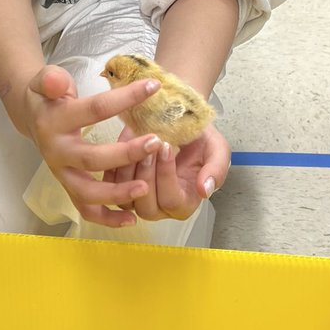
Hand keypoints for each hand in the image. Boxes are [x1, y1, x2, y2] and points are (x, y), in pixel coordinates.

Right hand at [14, 65, 165, 227]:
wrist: (32, 117)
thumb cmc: (47, 95)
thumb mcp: (46, 80)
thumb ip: (51, 80)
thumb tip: (57, 82)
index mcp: (55, 122)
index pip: (94, 110)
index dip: (124, 98)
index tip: (153, 88)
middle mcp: (57, 153)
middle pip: (92, 159)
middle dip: (125, 154)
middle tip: (155, 143)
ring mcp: (62, 174)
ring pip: (88, 193)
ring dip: (117, 193)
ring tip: (145, 187)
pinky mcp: (68, 188)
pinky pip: (87, 210)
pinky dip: (108, 218)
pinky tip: (131, 218)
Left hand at [104, 124, 230, 221]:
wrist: (179, 121)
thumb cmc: (199, 139)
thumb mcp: (218, 150)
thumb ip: (216, 170)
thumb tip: (205, 191)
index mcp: (184, 203)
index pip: (172, 201)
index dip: (167, 175)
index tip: (167, 147)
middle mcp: (159, 207)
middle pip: (146, 207)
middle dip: (147, 174)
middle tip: (151, 144)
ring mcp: (137, 197)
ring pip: (125, 198)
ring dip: (129, 170)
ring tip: (137, 142)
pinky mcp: (119, 184)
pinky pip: (111, 183)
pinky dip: (116, 164)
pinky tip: (126, 142)